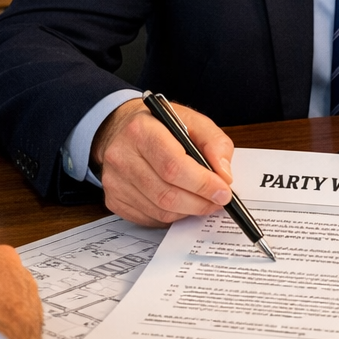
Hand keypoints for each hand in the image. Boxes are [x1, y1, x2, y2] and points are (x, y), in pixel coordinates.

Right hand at [90, 98, 234, 225]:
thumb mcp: (191, 121)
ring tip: (203, 201)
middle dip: (200, 202)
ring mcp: (114, 181)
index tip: (223, 191)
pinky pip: (151, 218)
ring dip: (188, 211)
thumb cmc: (159, 126)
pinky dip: (172, 215)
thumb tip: (224, 175)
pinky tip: (181, 203)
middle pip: (166, 193)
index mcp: (141, 130)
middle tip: (218, 200)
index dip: (202, 183)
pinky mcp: (114, 199)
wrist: (121, 130)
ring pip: (160, 210)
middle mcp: (121, 156)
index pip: (173, 166)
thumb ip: (214, 143)